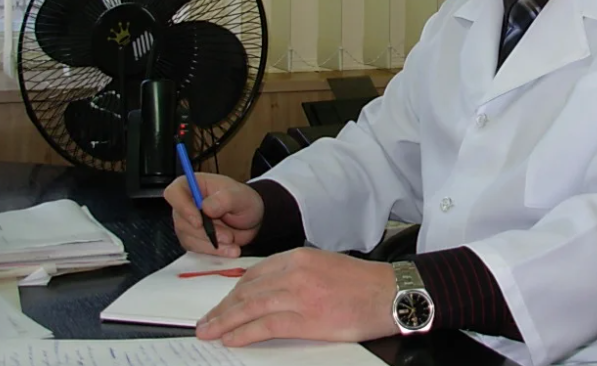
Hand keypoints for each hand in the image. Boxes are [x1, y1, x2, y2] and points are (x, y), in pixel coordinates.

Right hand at [164, 172, 264, 257]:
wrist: (250, 220)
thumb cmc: (242, 201)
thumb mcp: (240, 196)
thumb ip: (225, 199)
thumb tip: (206, 207)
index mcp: (193, 185)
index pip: (174, 193)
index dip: (182, 207)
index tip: (199, 221)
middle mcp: (186, 204)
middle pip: (182, 221)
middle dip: (206, 232)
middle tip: (228, 236)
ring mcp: (187, 224)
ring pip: (189, 238)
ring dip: (212, 244)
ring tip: (232, 241)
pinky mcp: (192, 240)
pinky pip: (196, 250)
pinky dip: (214, 252)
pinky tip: (229, 250)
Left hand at [195, 248, 396, 345]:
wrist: (390, 293)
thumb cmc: (363, 283)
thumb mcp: (325, 266)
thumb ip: (297, 274)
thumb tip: (270, 291)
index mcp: (299, 257)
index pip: (254, 274)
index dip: (233, 291)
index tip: (222, 303)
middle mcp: (295, 272)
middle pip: (246, 291)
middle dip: (222, 308)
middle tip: (206, 322)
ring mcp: (298, 295)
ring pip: (249, 308)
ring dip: (225, 322)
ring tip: (209, 332)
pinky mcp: (306, 319)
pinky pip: (265, 326)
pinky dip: (244, 333)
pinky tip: (231, 339)